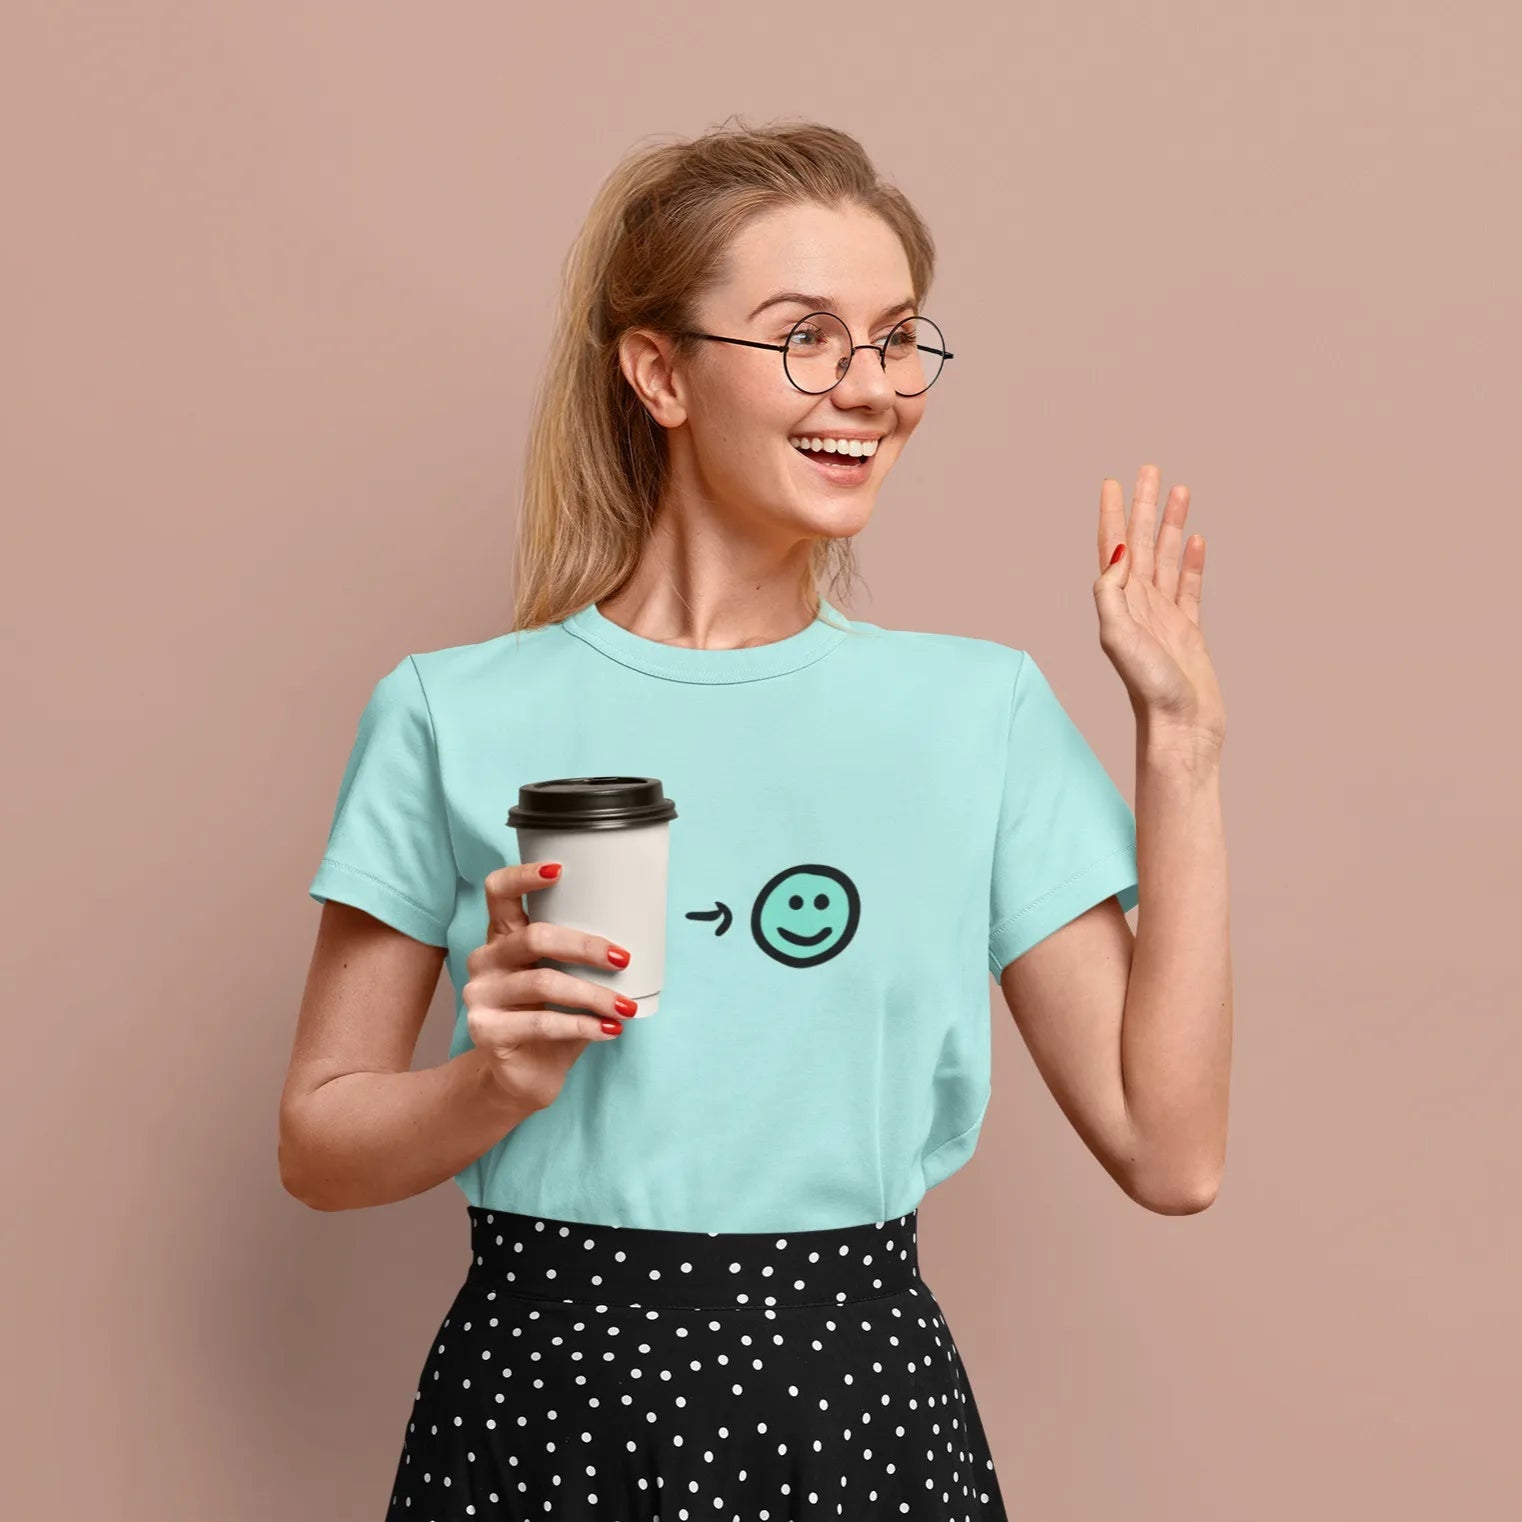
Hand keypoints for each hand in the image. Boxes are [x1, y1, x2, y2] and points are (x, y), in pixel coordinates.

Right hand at [464, 861, 636, 1112]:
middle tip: (622, 959)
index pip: (499, 891)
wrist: (525, 1075)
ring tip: (626, 1006)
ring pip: (543, 982)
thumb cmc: (551, 1018)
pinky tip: (610, 1030)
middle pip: (534, 937)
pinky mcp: (484, 1030)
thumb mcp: (567, 979)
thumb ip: (584, 956)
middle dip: (585, 946)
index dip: (524, 876)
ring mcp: (480, 994)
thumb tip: (637, 934)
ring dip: (593, 995)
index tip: (561, 870)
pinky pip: (542, 1022)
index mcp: (504, 937)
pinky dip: (583, 1026)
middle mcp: (485, 959)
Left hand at [1093, 463, 1225, 749]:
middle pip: (1139, 543)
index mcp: (1118, 603)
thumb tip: (1116, 553)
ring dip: (1169, 524)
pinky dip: (1190, 560)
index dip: (1111, 513)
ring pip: (1165, 558)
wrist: (1180, 727)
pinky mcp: (1188, 631)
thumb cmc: (1149, 689)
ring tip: (1179, 490)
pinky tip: (1193, 539)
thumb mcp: (1118, 638)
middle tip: (1150, 469)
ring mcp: (1164, 617)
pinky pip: (1188, 586)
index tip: (1113, 481)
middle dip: (1143, 506)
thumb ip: (1111, 593)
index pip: (1112, 547)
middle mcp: (1138, 606)